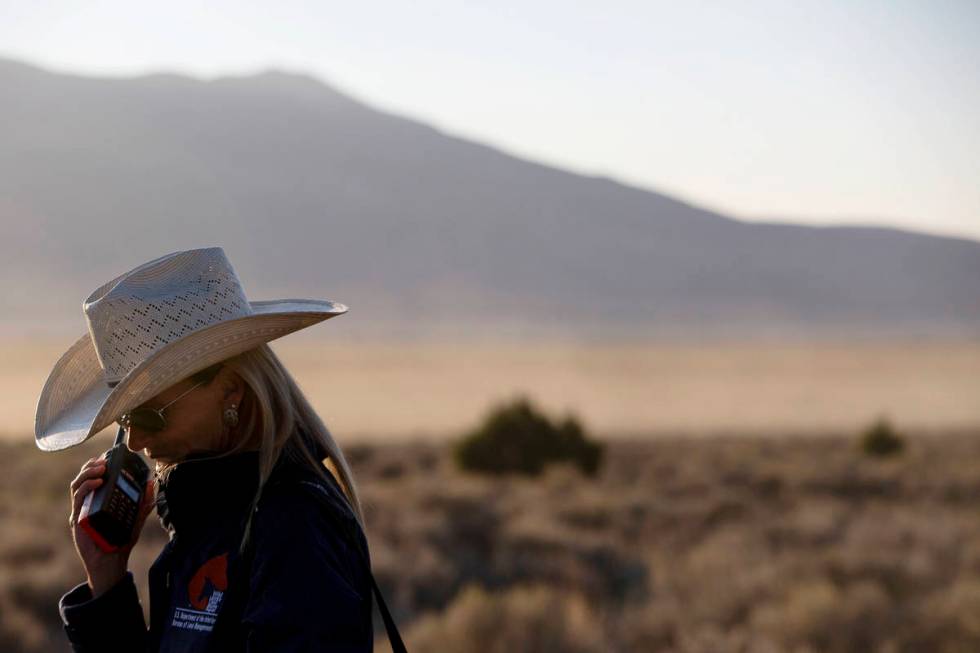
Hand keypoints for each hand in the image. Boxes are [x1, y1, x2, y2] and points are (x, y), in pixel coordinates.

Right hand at [68, 455, 155, 596]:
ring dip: (87, 473)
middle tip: (104, 460)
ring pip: (77, 486)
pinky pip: (78, 500)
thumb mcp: (135, 517)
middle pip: (82, 478)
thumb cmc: (121, 540)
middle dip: (91, 465)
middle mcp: (86, 504)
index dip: (97, 465)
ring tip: (101, 468)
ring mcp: (80, 511)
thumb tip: (152, 483)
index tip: (108, 456)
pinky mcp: (77, 520)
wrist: (111, 563)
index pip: (92, 478)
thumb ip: (143, 502)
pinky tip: (98, 482)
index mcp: (97, 501)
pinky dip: (87, 488)